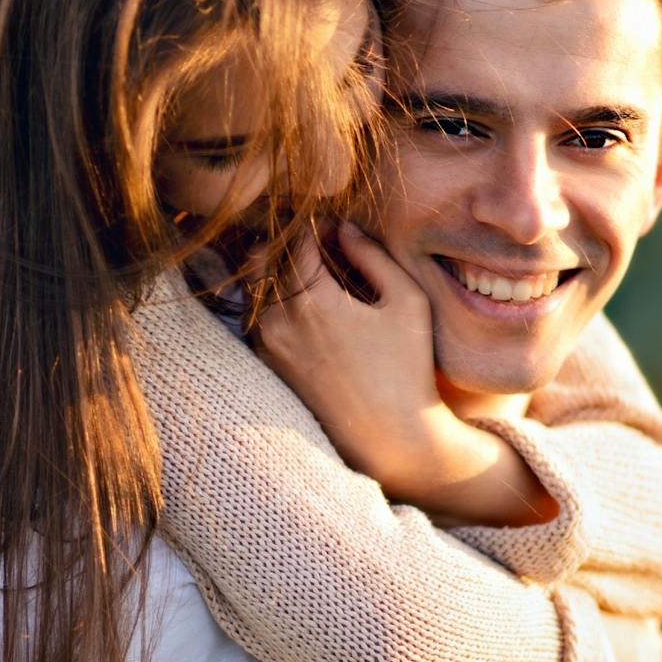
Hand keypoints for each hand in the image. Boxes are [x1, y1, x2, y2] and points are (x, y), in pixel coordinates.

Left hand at [252, 223, 447, 497]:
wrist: (388, 435)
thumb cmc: (407, 367)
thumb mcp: (406, 301)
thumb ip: (373, 255)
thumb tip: (343, 228)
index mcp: (311, 299)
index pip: (297, 238)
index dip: (316, 225)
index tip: (335, 227)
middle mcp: (278, 319)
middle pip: (266, 257)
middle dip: (289, 244)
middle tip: (320, 247)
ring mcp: (266, 343)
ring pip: (255, 285)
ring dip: (278, 270)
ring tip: (314, 275)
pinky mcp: (267, 362)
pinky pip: (256, 314)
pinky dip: (272, 299)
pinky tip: (305, 304)